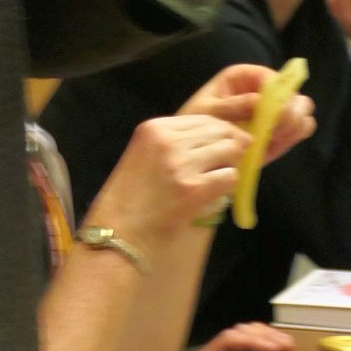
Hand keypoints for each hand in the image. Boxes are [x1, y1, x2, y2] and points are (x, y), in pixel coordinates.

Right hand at [84, 112, 249, 258]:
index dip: (220, 132)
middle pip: (220, 131)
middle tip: (226, 165)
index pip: (203, 118)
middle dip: (231, 147)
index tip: (225, 146)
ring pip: (229, 151)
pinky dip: (227, 187)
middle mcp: (168, 140)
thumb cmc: (131, 197)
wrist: (120, 231)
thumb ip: (175, 143)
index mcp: (154, 128)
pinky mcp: (194, 189)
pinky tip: (214, 195)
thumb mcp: (145, 155)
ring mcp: (181, 164)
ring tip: (215, 181)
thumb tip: (221, 137)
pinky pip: (230, 177)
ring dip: (228, 166)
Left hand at [177, 321, 295, 350]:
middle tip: (288, 345)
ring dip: (261, 336)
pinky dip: (254, 345)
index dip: (253, 341)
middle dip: (263, 335)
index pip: (229, 341)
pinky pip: (236, 349)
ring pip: (238, 336)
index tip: (275, 348)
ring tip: (284, 344)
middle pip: (237, 333)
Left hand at [178, 64, 314, 163]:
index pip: (273, 79)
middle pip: (295, 95)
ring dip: (293, 127)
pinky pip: (299, 130)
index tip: (272, 115)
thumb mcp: (208, 111)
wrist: (194, 144)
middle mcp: (265, 90)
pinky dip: (293, 137)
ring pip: (302, 113)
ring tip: (272, 137)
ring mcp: (275, 111)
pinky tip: (274, 143)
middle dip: (290, 114)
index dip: (278, 96)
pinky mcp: (280, 130)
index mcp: (245, 77)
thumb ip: (232, 106)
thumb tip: (259, 101)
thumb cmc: (196, 120)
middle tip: (274, 131)